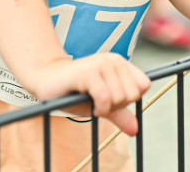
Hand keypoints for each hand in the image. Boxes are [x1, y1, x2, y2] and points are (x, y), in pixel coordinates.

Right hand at [26, 53, 150, 135]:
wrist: (46, 80)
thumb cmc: (74, 92)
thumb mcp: (100, 104)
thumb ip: (119, 114)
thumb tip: (135, 130)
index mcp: (120, 63)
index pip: (143, 85)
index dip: (128, 99)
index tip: (109, 98)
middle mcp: (113, 59)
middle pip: (132, 94)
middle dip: (115, 105)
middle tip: (96, 99)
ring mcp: (100, 64)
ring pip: (119, 98)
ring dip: (104, 107)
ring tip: (88, 98)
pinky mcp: (87, 72)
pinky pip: (105, 99)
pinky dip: (98, 108)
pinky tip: (86, 102)